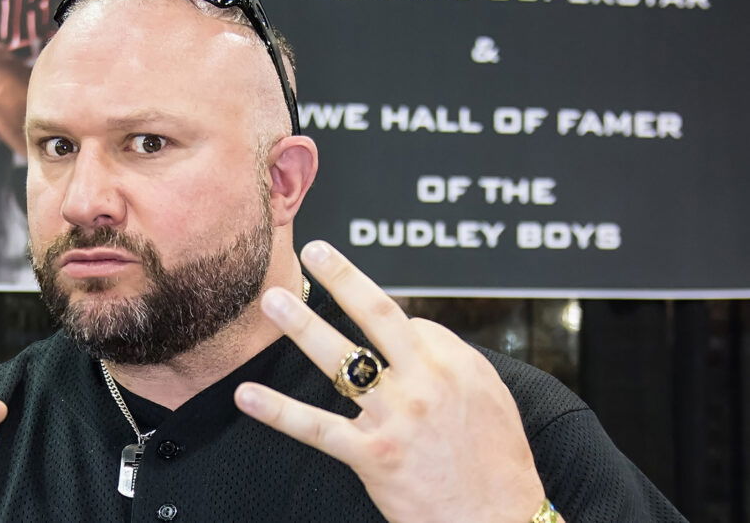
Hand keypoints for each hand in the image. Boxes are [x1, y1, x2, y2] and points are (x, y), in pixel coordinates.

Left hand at [234, 240, 548, 521]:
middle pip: (375, 316)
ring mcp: (395, 417)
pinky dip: (278, 411)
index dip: (383, 323)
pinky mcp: (372, 455)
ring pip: (340, 360)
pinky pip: (316, 427)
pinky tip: (248, 395)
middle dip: (342, 278)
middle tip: (312, 252)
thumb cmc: (498, 461)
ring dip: (302, 327)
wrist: (501, 519)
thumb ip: (452, 359)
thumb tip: (417, 331)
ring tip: (274, 300)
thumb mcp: (491, 396)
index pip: (405, 323)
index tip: (370, 322)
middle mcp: (422, 383)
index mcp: (452, 364)